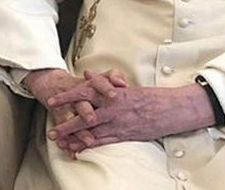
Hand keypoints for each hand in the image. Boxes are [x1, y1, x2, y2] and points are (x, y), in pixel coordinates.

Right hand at [23, 68, 125, 153]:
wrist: (56, 86)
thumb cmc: (87, 85)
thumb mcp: (101, 76)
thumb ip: (114, 76)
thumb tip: (123, 84)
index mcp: (89, 84)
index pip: (97, 82)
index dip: (105, 88)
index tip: (114, 95)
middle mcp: (77, 96)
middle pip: (82, 103)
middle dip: (86, 111)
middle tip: (92, 120)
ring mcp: (67, 108)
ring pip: (71, 119)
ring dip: (79, 131)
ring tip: (88, 141)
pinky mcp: (59, 118)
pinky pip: (62, 131)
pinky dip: (66, 141)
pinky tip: (71, 150)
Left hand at [47, 83, 214, 149]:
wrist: (173, 108)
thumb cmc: (152, 97)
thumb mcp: (127, 88)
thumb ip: (106, 84)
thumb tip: (88, 76)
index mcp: (113, 93)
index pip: (85, 93)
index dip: (68, 97)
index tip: (53, 100)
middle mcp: (113, 107)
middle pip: (83, 114)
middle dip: (65, 120)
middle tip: (51, 126)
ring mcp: (119, 122)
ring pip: (91, 130)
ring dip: (73, 136)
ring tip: (58, 140)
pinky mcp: (125, 134)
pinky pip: (103, 141)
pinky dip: (88, 145)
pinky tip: (77, 149)